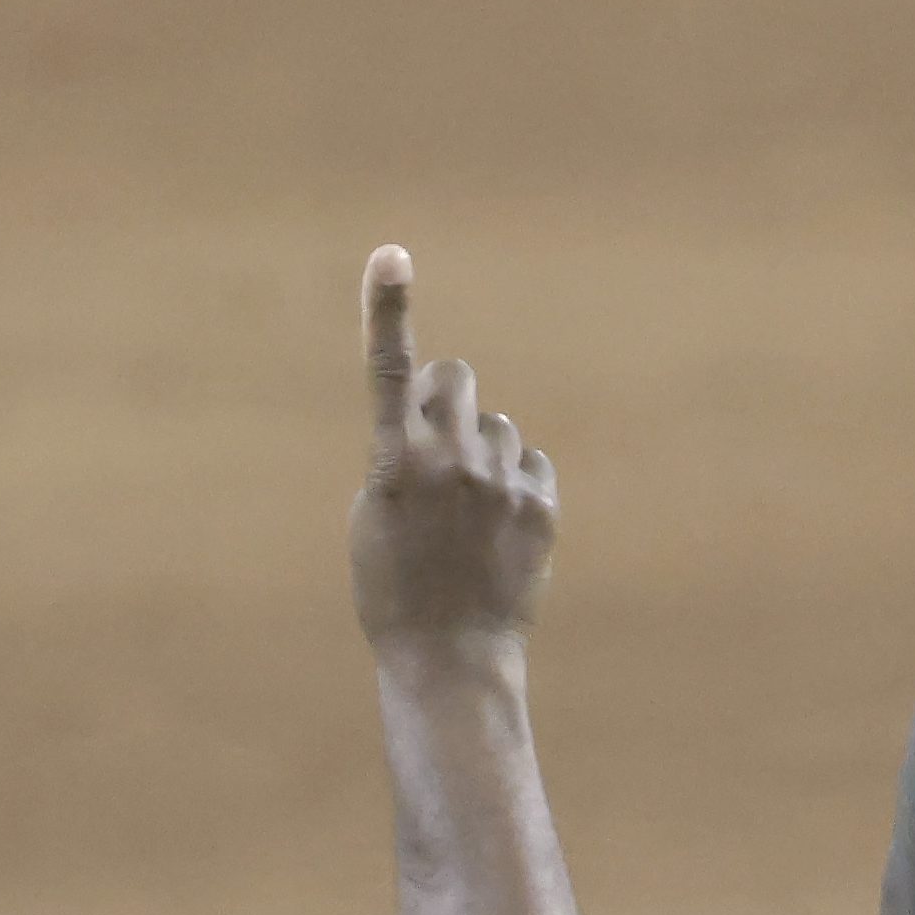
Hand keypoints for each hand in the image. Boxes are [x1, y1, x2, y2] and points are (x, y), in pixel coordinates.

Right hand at [352, 245, 559, 651]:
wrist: (451, 658)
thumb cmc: (393, 589)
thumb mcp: (374, 516)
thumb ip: (400, 455)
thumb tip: (433, 420)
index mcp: (395, 461)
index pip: (391, 370)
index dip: (389, 309)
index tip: (392, 256)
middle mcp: (452, 461)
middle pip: (459, 377)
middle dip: (450, 397)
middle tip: (441, 442)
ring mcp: (501, 483)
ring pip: (501, 427)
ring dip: (485, 451)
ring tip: (470, 511)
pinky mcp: (540, 507)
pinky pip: (533, 463)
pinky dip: (518, 484)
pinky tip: (501, 529)